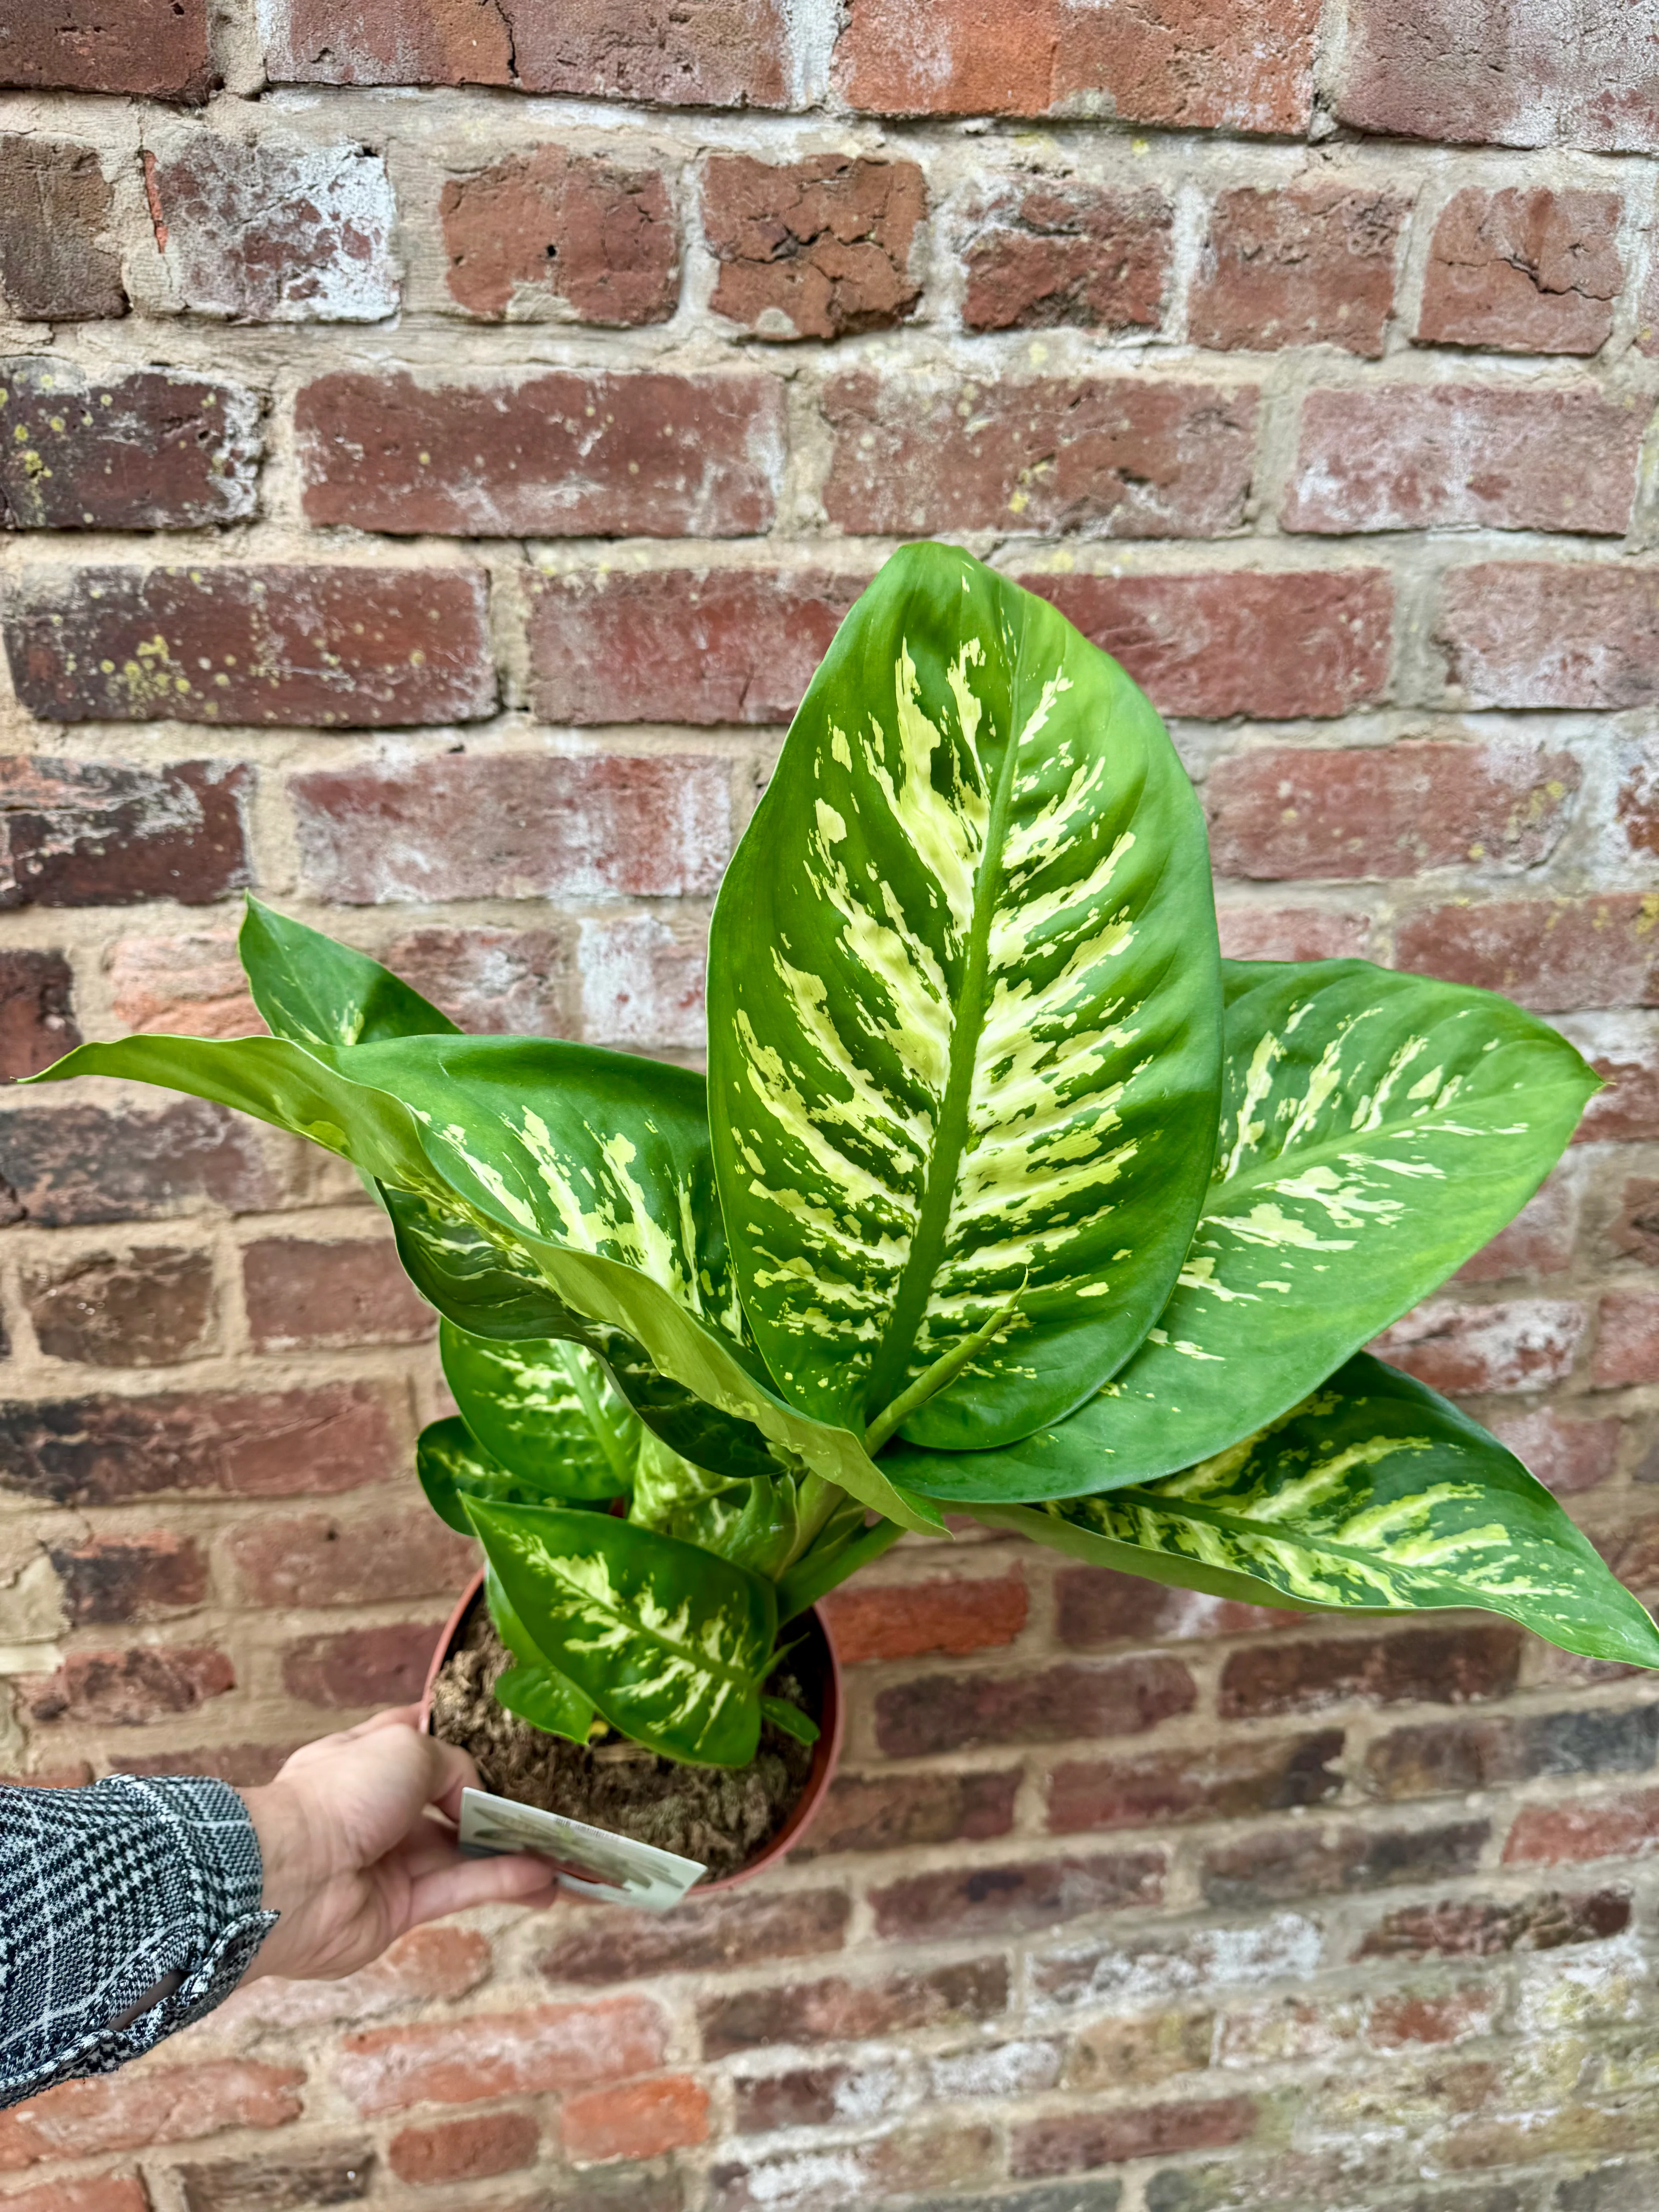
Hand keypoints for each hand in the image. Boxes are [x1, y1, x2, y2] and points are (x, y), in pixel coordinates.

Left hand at [239, 1707, 558, 1982]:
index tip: (509, 1738)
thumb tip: (474, 1800)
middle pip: (451, 1801)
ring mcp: (392, 1859)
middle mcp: (381, 1806)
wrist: (293, 1876)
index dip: (461, 1735)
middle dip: (497, 1804)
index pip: (420, 1737)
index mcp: (370, 1756)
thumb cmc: (343, 1793)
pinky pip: (460, 1890)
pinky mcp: (401, 1908)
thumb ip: (455, 1766)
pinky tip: (544, 1880)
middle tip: (550, 1805)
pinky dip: (502, 1883)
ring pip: (463, 1852)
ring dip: (513, 1851)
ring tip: (565, 1854)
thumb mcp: (407, 1746)